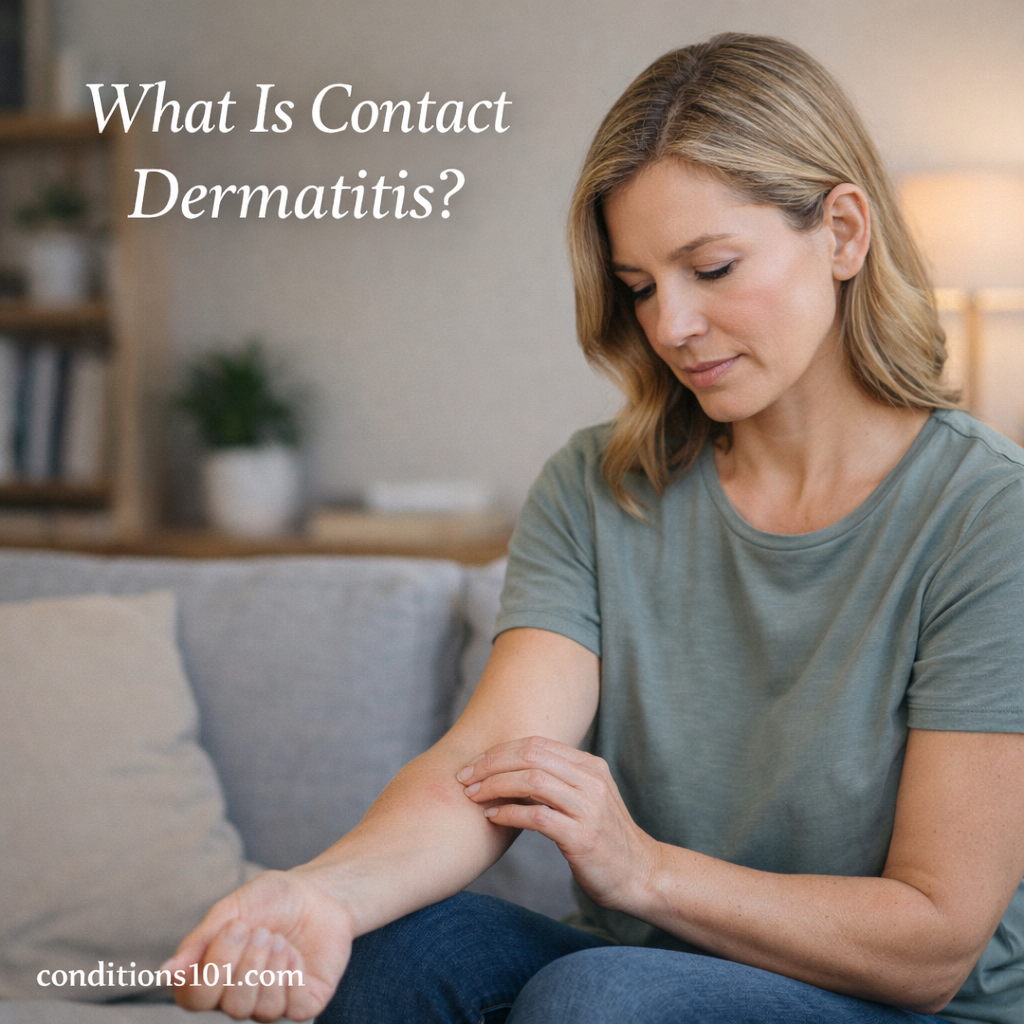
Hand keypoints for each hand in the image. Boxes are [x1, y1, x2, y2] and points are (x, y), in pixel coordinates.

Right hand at [161, 868, 353, 1020]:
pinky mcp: (303, 1002)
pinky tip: (295, 955)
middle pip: (230, 1007)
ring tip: (280, 939)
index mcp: (214, 975)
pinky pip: (294, 1008)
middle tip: (262, 931)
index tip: (234, 926)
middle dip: (247, 964)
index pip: (194, 997)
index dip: (212, 968)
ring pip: (261, 1010)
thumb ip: (202, 939)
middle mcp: (238, 995)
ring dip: (271, 967)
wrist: (319, 892)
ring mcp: (271, 1002)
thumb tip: (165, 974)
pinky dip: (293, 976)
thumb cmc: (272, 898)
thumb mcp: (235, 907)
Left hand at [457, 736, 659, 911]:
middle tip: (465, 778)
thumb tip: (506, 772)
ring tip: (474, 797)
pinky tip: (493, 818)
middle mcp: (591, 780)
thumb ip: (556, 782)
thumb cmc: (603, 839)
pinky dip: (509, 814)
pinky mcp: (583, 837)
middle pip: (531, 755)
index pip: (536, 743)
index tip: (473, 764)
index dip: (499, 751)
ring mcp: (589, 807)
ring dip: (495, 786)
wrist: (639, 875)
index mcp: (590, 766)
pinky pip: (537, 816)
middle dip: (491, 763)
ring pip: (532, 781)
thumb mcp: (585, 799)